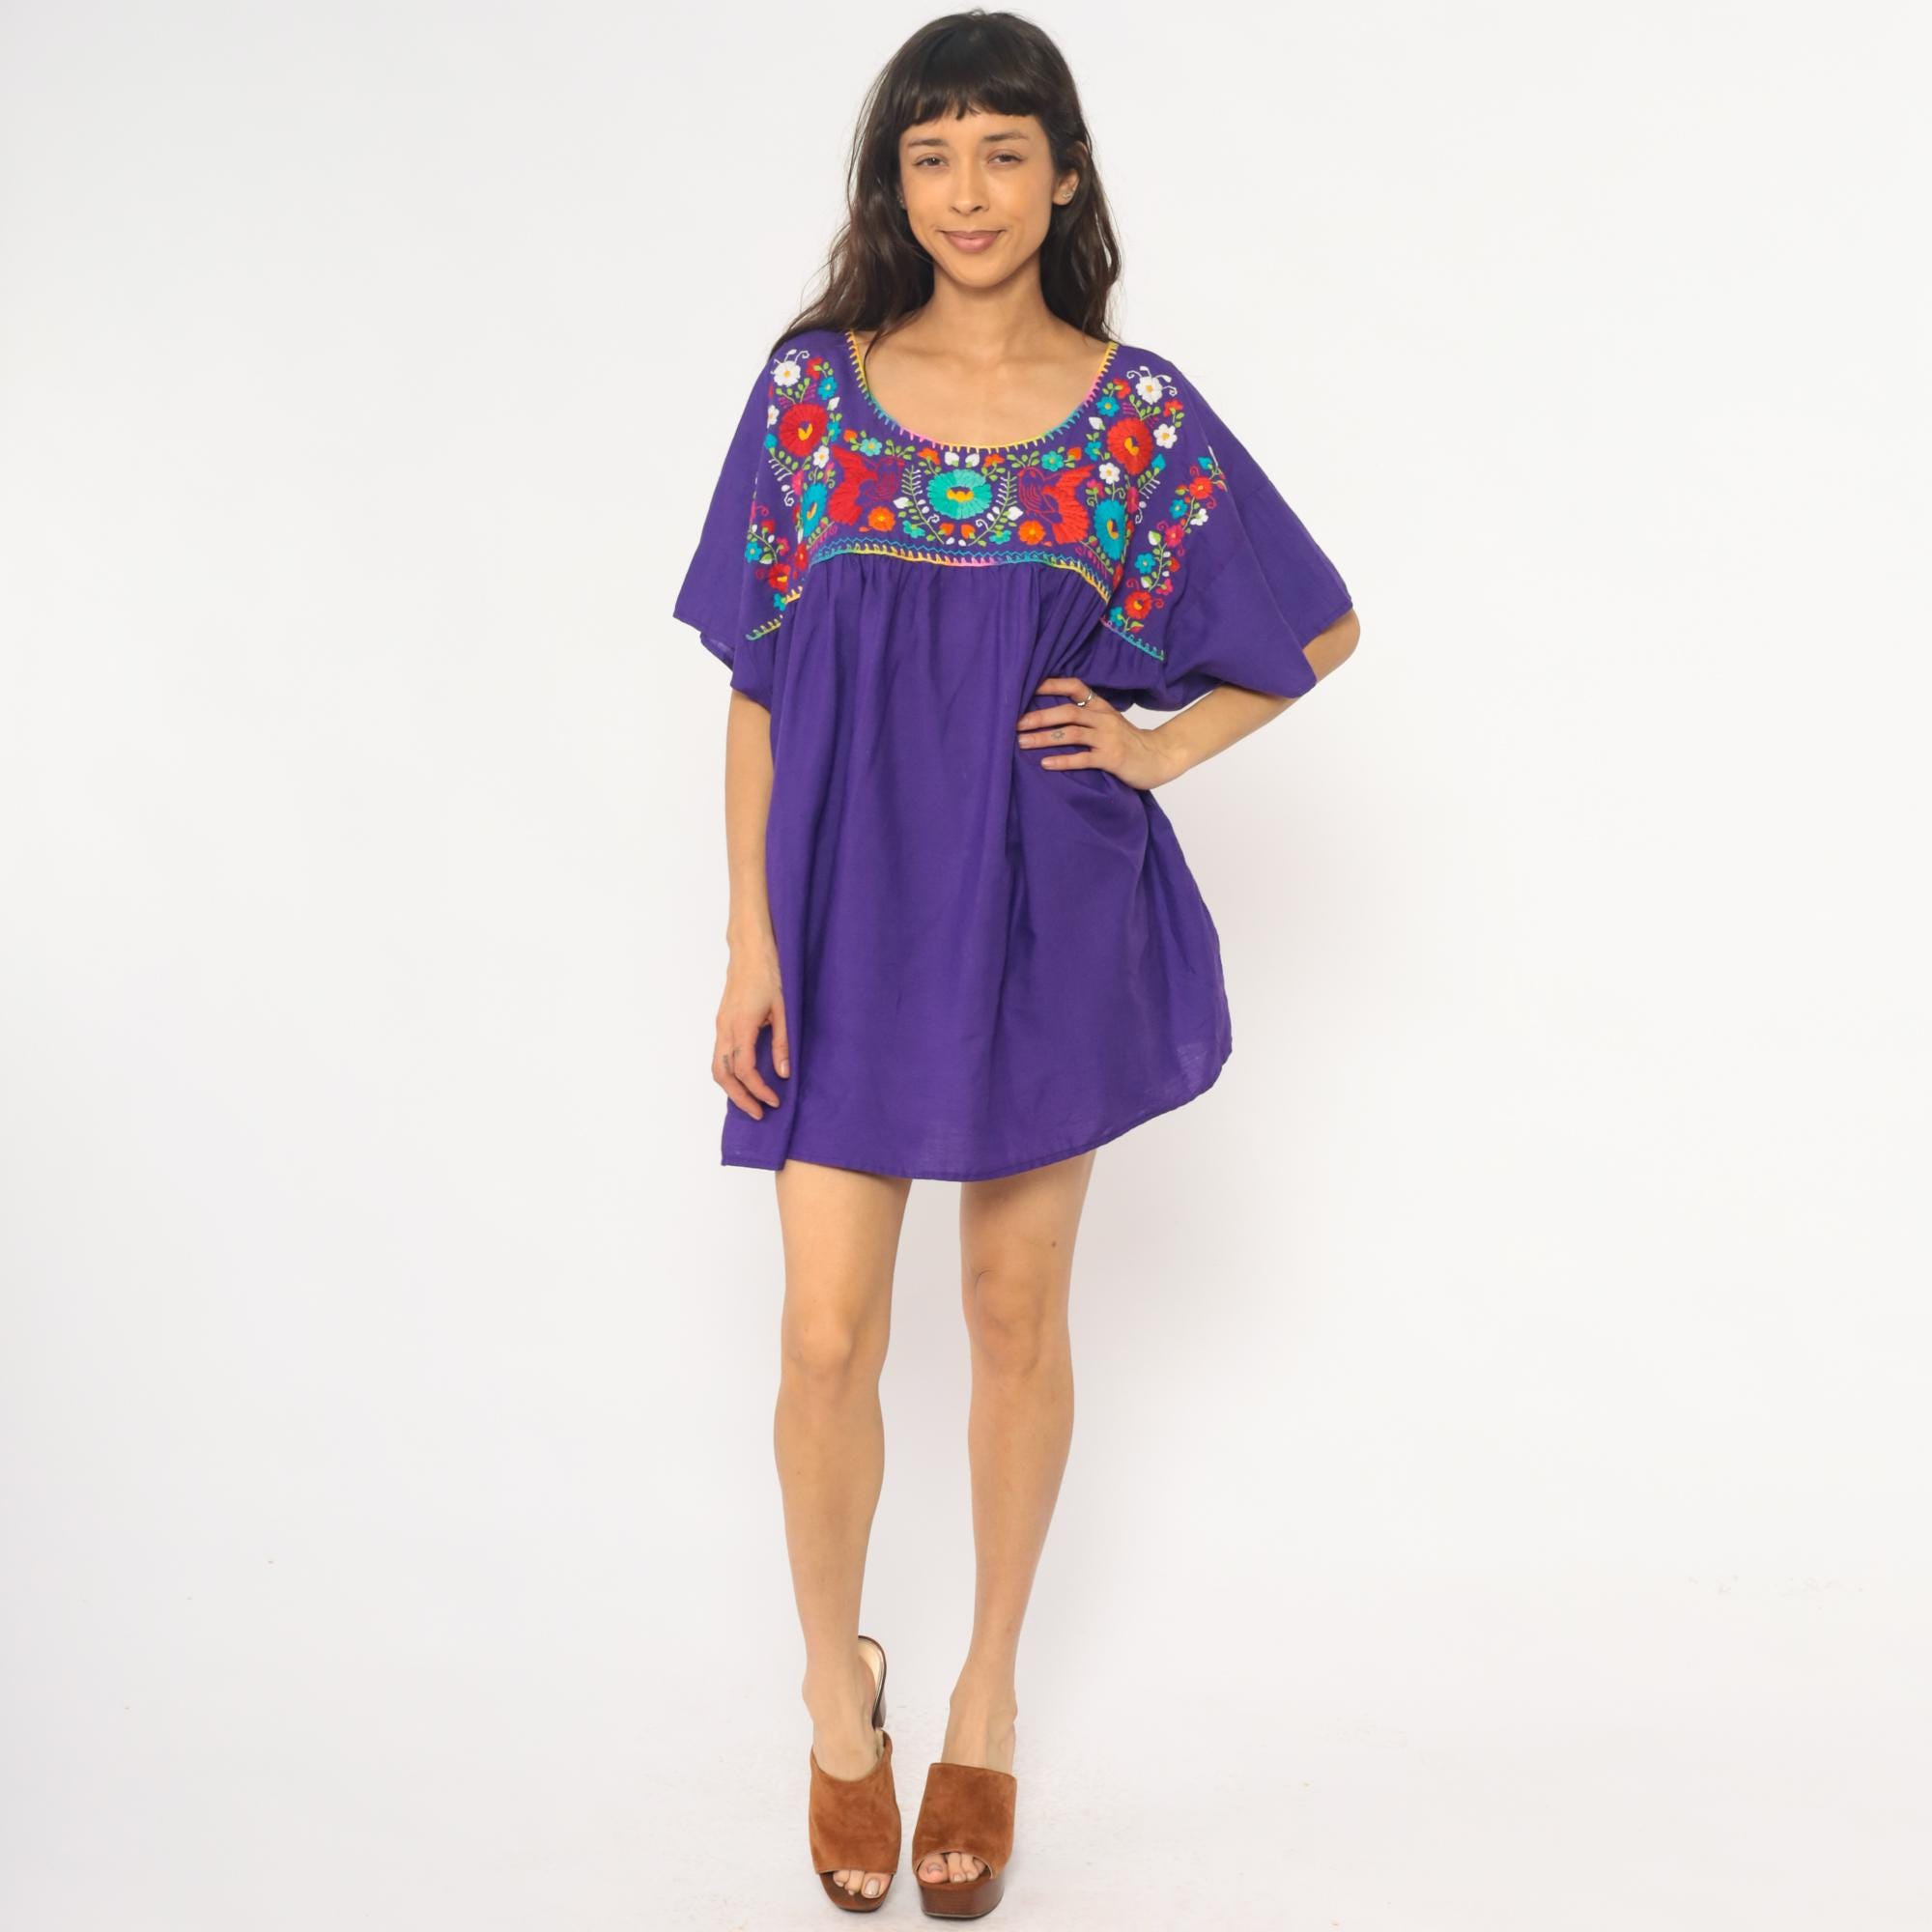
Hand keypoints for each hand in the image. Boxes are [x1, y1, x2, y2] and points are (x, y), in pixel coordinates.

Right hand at [714, 942, 788, 1118]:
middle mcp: (725, 1028)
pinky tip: (746, 1078)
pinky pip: (720, 1055)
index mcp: (740, 1026)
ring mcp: (720, 1025)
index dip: (758, 1090)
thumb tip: (783, 1073)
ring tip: (751, 1100)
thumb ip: (783, 1042)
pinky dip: (729, 1072)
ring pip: (717, 1066)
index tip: (774, 1101)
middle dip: (739, 1097)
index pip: (744, 1070)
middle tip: (759, 1112)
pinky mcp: (722, 1022)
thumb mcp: (784, 1008)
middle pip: (722, 1074)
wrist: (751, 949)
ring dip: (731, 1088)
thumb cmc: (770, 973)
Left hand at [1015, 678, 1181, 790]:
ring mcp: (1108, 738)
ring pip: (1072, 733)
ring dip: (1045, 738)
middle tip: (1015, 724)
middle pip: (1068, 712)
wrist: (1159, 758)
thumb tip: (1048, 714)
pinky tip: (1045, 764)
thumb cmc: (1127, 741)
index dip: (1052, 685)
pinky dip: (1063, 761)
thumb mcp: (1108, 722)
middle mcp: (1103, 718)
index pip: (1075, 687)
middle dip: (1039, 717)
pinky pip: (1083, 759)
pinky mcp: (1112, 758)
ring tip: (1023, 743)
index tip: (1027, 686)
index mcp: (1101, 707)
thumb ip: (1086, 716)